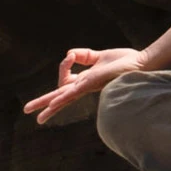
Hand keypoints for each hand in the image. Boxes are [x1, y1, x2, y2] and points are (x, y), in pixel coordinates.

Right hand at [23, 47, 146, 124]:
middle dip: (44, 103)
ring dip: (49, 105)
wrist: (142, 63)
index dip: (63, 66)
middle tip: (28, 112)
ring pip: (63, 97)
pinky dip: (63, 98)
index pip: (65, 80)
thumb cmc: (125, 61)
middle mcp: (85, 86)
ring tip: (37, 116)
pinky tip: (53, 104)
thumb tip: (68, 54)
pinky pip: (74, 91)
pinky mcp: (93, 83)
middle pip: (59, 96)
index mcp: (86, 81)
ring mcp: (88, 86)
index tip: (70, 56)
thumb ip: (84, 55)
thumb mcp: (100, 56)